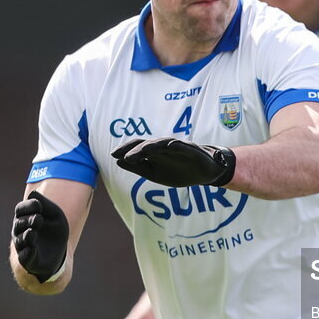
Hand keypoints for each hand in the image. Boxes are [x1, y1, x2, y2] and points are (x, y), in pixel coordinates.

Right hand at [12, 191, 68, 281]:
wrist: (60, 252)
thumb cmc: (55, 230)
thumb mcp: (55, 215)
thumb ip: (45, 204)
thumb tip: (32, 193)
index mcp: (25, 217)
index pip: (20, 209)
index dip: (28, 206)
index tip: (39, 206)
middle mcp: (19, 231)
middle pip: (19, 223)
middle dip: (28, 220)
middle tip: (39, 219)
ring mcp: (22, 245)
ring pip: (20, 240)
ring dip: (27, 236)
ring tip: (33, 233)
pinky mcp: (27, 259)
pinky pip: (24, 256)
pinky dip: (28, 252)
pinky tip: (32, 248)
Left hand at [112, 138, 235, 186]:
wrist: (205, 172)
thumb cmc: (179, 172)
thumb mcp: (155, 174)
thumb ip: (138, 168)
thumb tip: (118, 161)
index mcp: (154, 153)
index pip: (137, 147)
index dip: (126, 149)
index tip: (113, 155)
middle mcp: (163, 147)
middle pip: (147, 144)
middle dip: (136, 149)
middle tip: (125, 156)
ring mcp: (177, 147)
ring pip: (162, 143)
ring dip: (152, 146)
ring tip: (143, 151)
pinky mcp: (192, 149)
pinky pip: (183, 145)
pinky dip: (176, 145)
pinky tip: (170, 146)